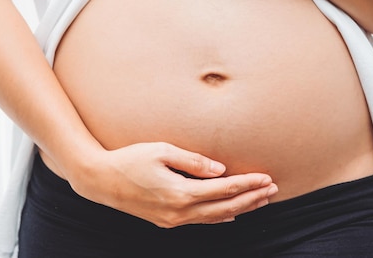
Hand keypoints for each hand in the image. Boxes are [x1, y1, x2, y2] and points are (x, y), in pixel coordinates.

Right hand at [67, 142, 277, 227]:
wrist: (100, 181)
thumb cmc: (129, 159)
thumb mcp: (161, 151)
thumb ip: (193, 160)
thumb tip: (221, 169)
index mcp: (180, 192)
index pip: (224, 190)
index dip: (247, 184)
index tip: (266, 177)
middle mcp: (179, 211)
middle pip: (225, 208)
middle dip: (251, 198)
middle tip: (272, 189)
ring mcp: (172, 220)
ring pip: (214, 218)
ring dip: (240, 209)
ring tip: (260, 200)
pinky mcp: (166, 221)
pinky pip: (200, 221)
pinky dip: (220, 217)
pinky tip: (231, 214)